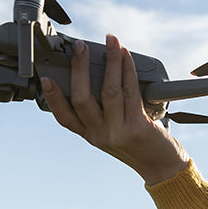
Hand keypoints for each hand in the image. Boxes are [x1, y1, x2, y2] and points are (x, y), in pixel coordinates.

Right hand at [41, 34, 189, 183]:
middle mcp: (100, 135)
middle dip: (79, 68)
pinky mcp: (138, 127)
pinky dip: (127, 70)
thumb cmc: (140, 145)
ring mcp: (118, 131)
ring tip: (111, 42)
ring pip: (108, 91)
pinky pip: (130, 91)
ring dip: (110, 62)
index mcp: (91, 135)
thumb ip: (102, 112)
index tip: (45, 78)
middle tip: (79, 47)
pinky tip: (126, 56)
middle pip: (82, 99)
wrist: (162, 167)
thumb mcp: (112, 132)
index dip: (52, 98)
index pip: (64, 117)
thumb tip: (98, 72)